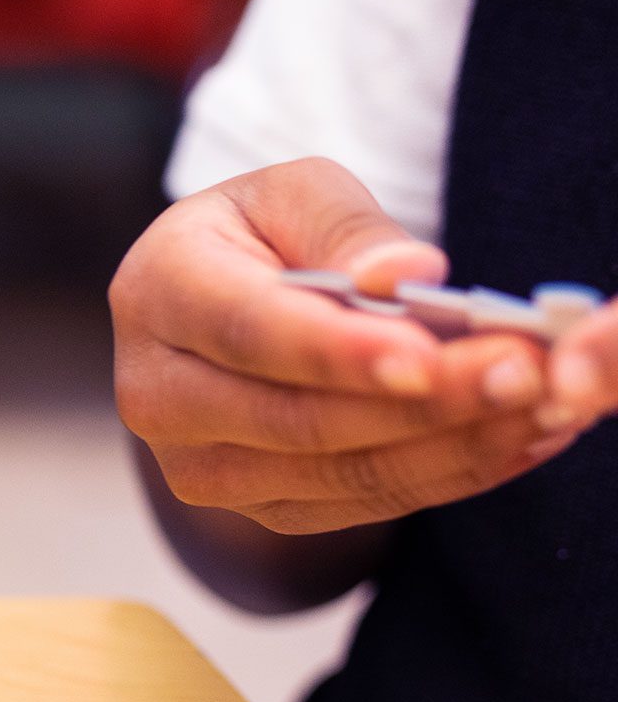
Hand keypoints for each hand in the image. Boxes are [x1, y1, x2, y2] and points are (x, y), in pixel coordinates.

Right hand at [112, 157, 617, 533]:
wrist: (218, 310)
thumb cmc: (262, 237)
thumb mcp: (295, 194)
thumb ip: (347, 227)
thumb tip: (405, 275)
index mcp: (158, 296)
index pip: (247, 332)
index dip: (337, 352)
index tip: (429, 354)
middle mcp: (157, 395)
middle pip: (295, 419)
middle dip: (424, 401)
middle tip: (528, 372)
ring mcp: (197, 465)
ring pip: (336, 473)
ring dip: (453, 446)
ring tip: (545, 405)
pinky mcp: (252, 506)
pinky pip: (360, 505)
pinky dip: (449, 474)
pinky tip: (517, 438)